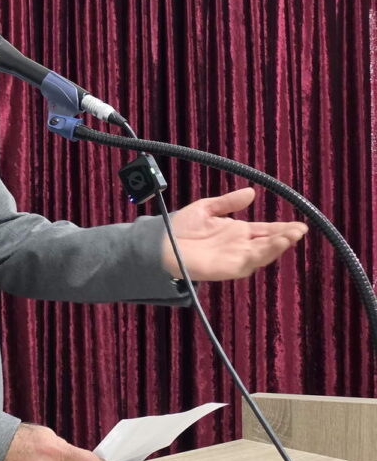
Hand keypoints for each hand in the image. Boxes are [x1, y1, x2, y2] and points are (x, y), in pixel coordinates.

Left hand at [163, 187, 306, 280]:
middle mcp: (240, 246)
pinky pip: (249, 263)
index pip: (266, 230)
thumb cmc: (181, 227)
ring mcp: (235, 258)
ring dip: (277, 246)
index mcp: (238, 232)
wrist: (161, 242)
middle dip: (285, 237)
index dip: (282, 228)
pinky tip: (271, 247)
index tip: (299, 225)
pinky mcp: (228, 268)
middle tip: (299, 230)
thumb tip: (251, 192)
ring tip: (290, 237)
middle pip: (269, 243)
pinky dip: (262, 255)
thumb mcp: (207, 208)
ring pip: (262, 254)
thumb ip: (228, 202)